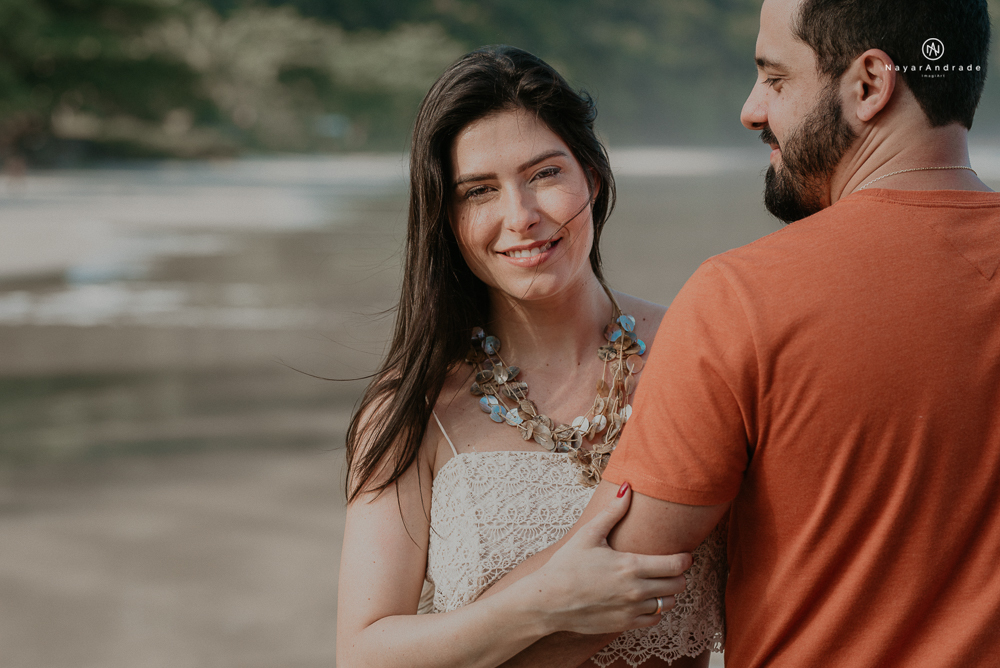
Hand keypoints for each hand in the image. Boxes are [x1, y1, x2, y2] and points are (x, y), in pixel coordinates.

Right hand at [530, 483, 692, 634]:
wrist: (548, 600)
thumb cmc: (566, 565)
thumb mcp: (589, 534)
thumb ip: (613, 512)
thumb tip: (627, 487)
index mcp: (631, 565)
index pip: (676, 565)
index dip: (685, 559)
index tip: (684, 555)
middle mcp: (636, 589)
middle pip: (677, 585)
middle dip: (678, 575)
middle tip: (669, 567)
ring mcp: (631, 610)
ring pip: (668, 604)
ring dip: (667, 593)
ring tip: (657, 583)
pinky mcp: (624, 624)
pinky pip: (654, 620)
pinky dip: (655, 610)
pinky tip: (644, 599)